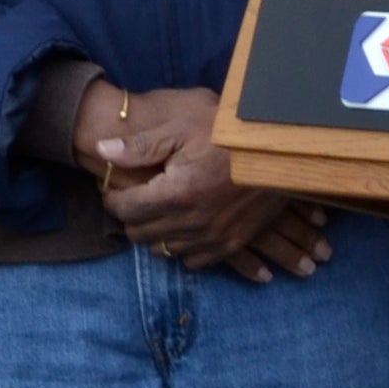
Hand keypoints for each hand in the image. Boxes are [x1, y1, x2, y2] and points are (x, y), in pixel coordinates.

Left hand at [99, 90, 330, 281]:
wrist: (286, 150)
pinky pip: (192, 260)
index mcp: (176, 192)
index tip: (113, 187)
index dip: (112, 198)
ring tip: (160, 208)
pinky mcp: (231, 244)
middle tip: (136, 195)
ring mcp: (213, 238)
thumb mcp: (184, 127)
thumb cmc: (232, 132)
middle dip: (131, 215)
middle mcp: (191, 223)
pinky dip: (182, 246)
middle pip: (140, 233)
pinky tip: (185, 225)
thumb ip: (141, 146)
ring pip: (163, 249)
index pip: (125, 209)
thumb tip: (102, 151)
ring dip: (155, 231)